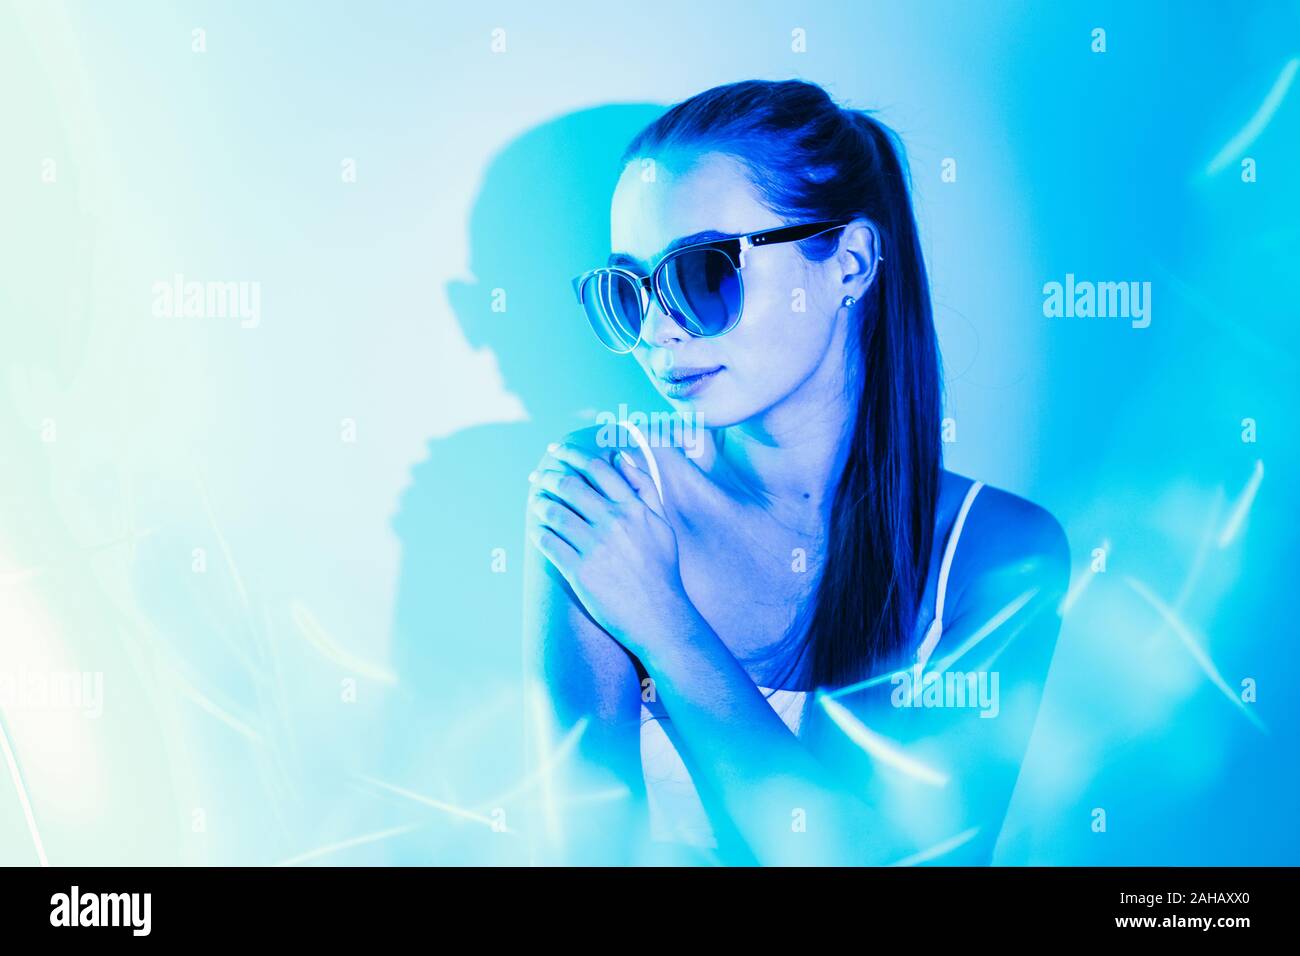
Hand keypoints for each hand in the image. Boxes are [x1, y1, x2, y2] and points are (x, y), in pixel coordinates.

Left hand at [527, 438, 690, 653]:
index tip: (557, 451)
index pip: (596, 468)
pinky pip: (548, 542)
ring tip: (536, 501)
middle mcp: (614, 522)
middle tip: (538, 476)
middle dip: (548, 476)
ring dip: (539, 502)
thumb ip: (644, 487)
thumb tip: (620, 457)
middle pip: (569, 486)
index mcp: (634, 508)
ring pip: (554, 512)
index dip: (572, 454)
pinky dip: (538, 531)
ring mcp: (595, 547)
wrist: (659, 615)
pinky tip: (537, 529)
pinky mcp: (579, 571)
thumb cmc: (661, 569)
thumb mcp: (661, 523)